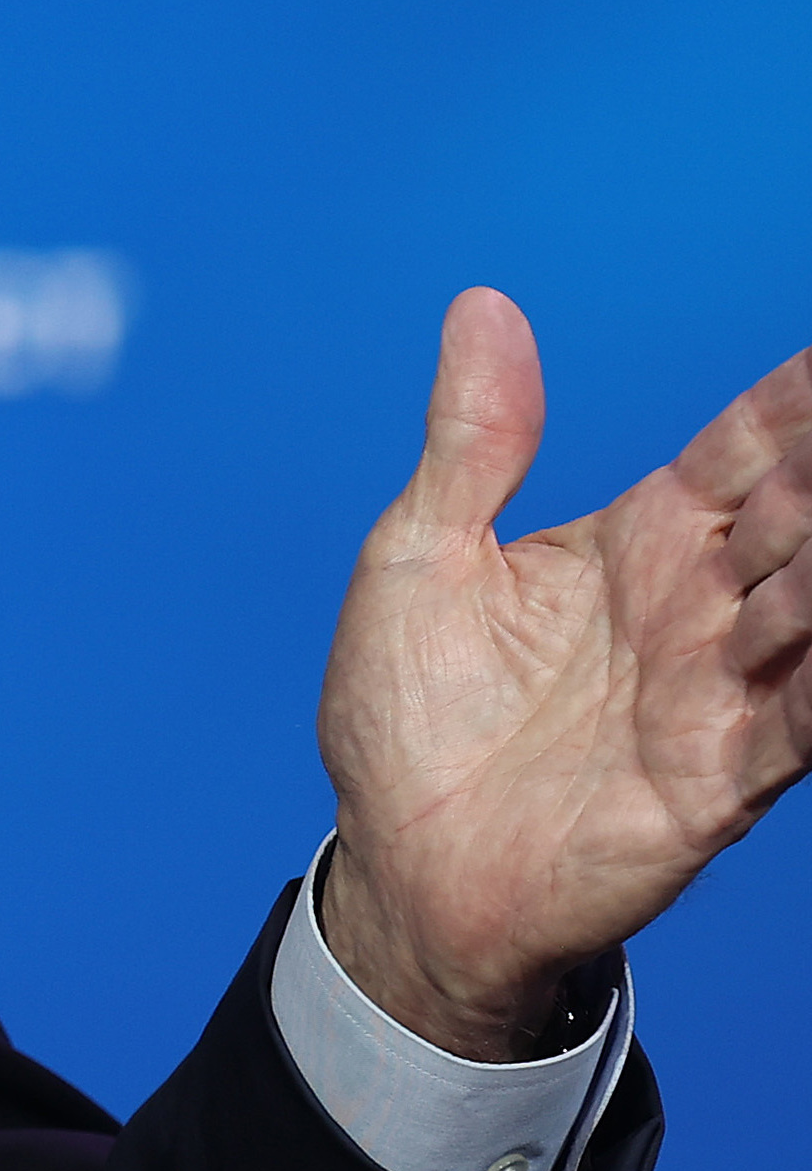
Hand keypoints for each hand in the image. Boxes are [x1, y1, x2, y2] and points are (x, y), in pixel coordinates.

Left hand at [318, 288, 811, 1059]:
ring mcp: (718, 691)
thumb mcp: (418, 553)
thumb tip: (481, 307)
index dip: (798, 400)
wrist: (400, 864)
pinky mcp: (720, 780)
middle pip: (802, 515)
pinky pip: (803, 721)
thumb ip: (472, 441)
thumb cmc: (407, 711)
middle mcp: (699, 607)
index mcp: (639, 540)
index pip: (746, 450)